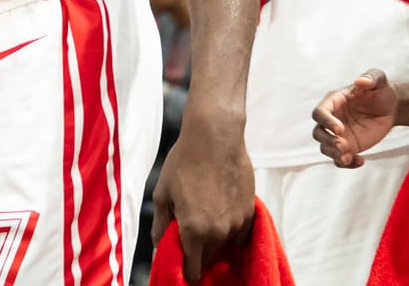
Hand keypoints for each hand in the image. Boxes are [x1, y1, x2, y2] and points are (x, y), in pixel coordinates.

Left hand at [151, 115, 254, 281]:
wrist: (215, 137)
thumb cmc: (183, 162)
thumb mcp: (162, 193)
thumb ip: (160, 226)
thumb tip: (158, 248)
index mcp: (194, 231)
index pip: (193, 271)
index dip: (185, 271)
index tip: (180, 263)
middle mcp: (218, 233)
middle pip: (207, 260)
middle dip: (197, 253)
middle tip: (187, 233)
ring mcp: (237, 224)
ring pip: (224, 247)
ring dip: (214, 241)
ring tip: (204, 216)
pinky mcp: (250, 213)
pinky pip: (239, 235)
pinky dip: (229, 231)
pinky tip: (219, 212)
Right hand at [312, 69, 395, 168]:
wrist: (390, 107)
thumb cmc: (381, 90)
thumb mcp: (379, 81)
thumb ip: (371, 78)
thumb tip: (360, 81)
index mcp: (334, 101)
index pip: (319, 112)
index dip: (326, 122)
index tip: (340, 129)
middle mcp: (332, 119)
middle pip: (318, 133)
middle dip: (328, 141)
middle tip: (344, 147)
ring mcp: (338, 135)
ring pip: (325, 148)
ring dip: (334, 155)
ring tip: (349, 158)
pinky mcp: (348, 147)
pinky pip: (340, 160)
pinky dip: (347, 164)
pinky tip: (361, 161)